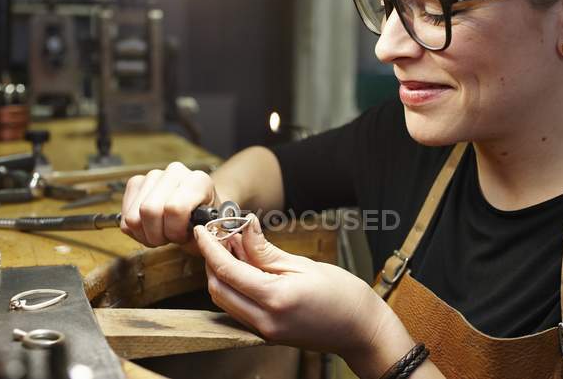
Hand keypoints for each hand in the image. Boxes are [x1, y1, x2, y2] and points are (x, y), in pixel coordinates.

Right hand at [120, 162, 217, 247]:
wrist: (197, 206)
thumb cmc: (203, 219)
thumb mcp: (209, 230)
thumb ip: (203, 235)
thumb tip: (193, 234)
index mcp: (198, 181)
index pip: (174, 208)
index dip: (175, 231)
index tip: (182, 236)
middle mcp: (175, 172)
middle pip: (149, 210)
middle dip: (157, 234)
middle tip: (168, 238)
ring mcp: (153, 176)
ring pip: (134, 216)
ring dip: (145, 234)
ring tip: (160, 233)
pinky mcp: (135, 183)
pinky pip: (125, 217)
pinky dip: (135, 231)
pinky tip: (150, 228)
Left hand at [194, 214, 418, 377]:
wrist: (361, 329)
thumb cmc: (342, 295)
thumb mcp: (302, 265)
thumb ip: (266, 251)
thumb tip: (244, 229)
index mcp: (275, 298)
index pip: (228, 271)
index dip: (210, 248)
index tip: (201, 230)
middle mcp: (265, 320)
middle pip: (219, 289)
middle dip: (211, 261)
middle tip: (217, 237)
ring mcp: (265, 331)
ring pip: (225, 301)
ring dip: (221, 275)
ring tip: (232, 249)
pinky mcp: (268, 334)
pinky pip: (239, 310)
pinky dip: (235, 288)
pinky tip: (244, 268)